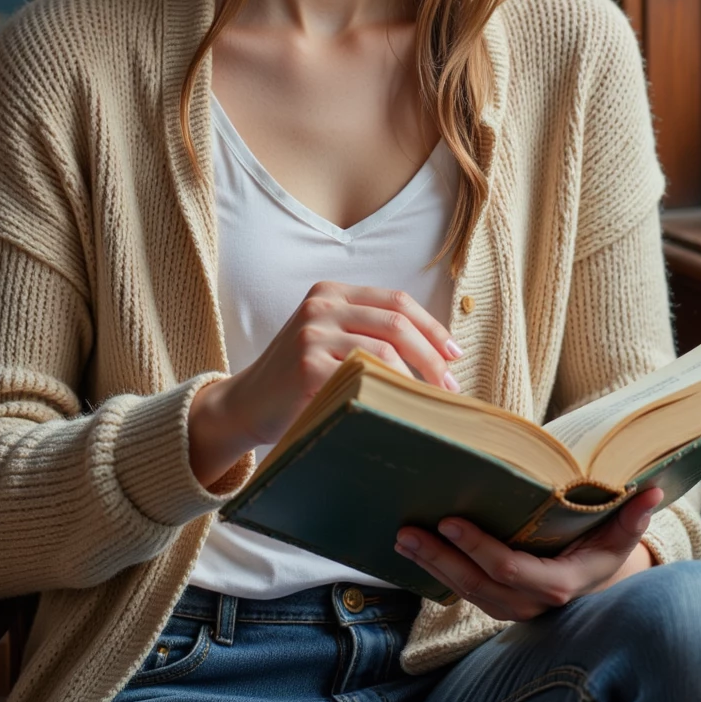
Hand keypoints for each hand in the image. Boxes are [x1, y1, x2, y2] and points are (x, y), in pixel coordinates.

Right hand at [188, 280, 462, 488]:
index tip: (455, 355)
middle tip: (450, 388)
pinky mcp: (306, 366)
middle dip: (432, 357)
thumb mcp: (330, 339)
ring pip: (385, 351)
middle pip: (397, 324)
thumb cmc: (299, 378)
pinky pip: (363, 377)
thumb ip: (369, 332)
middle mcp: (321, 305)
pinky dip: (387, 394)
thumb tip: (439, 353)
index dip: (432, 328)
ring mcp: (312, 333)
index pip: (397, 301)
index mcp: (332, 292)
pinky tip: (398, 410)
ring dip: (415, 380)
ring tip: (427, 403)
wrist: (245, 405)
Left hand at [394, 486, 665, 620]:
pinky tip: (411, 552)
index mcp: (559, 585)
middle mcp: (530, 603)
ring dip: (430, 565)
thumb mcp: (620, 536)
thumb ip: (633, 517)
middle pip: (477, 585)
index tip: (450, 522)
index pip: (512, 571)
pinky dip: (435, 572)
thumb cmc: (605, 550)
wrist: (596, 586)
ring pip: (464, 591)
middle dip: (441, 558)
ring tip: (401, 537)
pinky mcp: (494, 602)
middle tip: (408, 531)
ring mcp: (509, 607)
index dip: (479, 550)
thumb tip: (651, 491)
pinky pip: (461, 591)